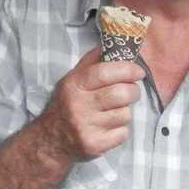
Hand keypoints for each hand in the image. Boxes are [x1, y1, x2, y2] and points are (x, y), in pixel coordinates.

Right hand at [37, 47, 144, 162]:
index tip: (138, 71)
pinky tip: (108, 127)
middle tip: (130, 91)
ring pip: (125, 114)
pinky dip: (120, 130)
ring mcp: (86, 126)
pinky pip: (123, 133)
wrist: (50, 140)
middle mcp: (78, 105)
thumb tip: (113, 44)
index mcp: (74, 86)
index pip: (105, 72)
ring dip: (124, 112)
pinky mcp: (95, 144)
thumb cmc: (67, 105)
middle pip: (121, 94)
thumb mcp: (72, 80)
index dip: (127, 70)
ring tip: (112, 112)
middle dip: (133, 91)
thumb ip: (92, 62)